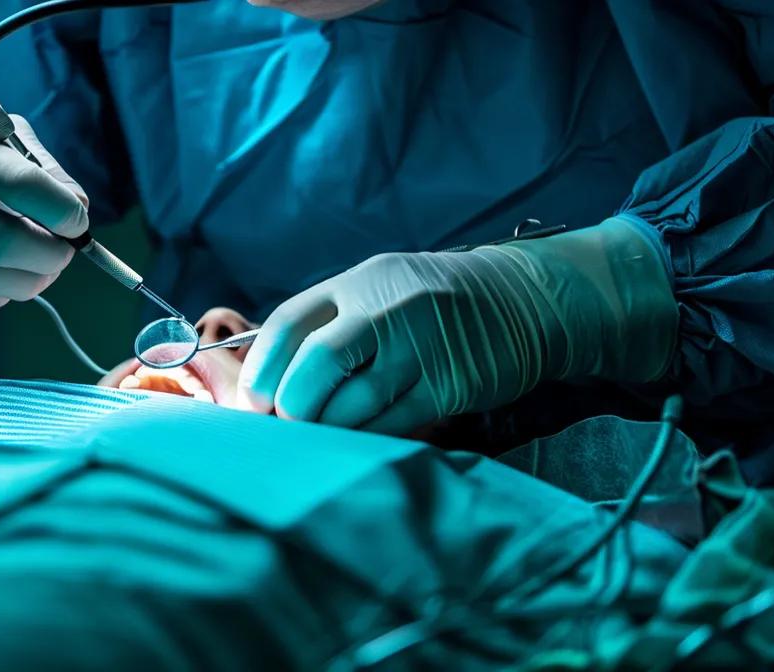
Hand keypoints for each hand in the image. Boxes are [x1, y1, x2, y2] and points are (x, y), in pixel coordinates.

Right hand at [0, 110, 87, 310]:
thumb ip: (29, 164)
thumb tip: (75, 208)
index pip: (22, 183)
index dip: (62, 211)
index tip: (76, 221)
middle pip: (6, 242)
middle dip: (50, 255)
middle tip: (62, 253)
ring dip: (28, 282)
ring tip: (40, 271)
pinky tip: (2, 283)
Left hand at [236, 217, 675, 434]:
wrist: (521, 301)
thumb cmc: (432, 306)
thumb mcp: (380, 292)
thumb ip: (330, 326)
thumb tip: (270, 385)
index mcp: (358, 282)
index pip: (289, 323)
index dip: (262, 368)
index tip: (252, 402)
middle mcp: (386, 309)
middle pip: (317, 364)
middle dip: (293, 405)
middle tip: (288, 426)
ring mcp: (421, 347)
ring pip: (353, 402)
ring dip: (327, 429)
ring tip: (321, 438)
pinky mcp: (449, 385)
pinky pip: (391, 423)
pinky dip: (365, 437)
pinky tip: (360, 440)